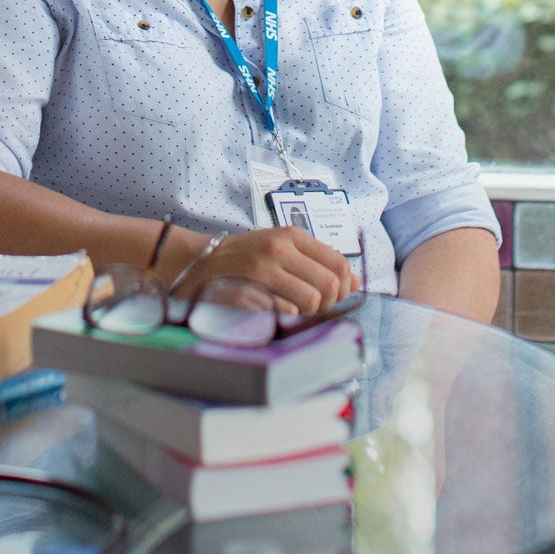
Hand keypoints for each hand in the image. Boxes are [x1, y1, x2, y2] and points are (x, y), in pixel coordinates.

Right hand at [168, 225, 359, 316]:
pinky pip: (285, 311)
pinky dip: (287, 317)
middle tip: (314, 308)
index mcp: (291, 236)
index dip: (344, 286)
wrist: (197, 261)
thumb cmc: (244, 257)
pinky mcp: (249, 290)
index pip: (338, 263)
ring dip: (308, 313)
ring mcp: (262, 270)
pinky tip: (277, 313)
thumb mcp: (281, 248)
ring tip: (295, 311)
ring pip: (311, 301)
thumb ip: (317, 262)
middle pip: (329, 285)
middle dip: (328, 304)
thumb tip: (356, 283)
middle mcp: (279, 248)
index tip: (333, 296)